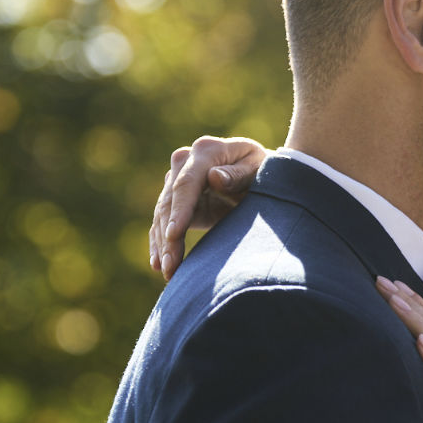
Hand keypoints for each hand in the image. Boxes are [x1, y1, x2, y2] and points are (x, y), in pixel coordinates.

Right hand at [149, 135, 266, 279]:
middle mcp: (185, 161)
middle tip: (170, 265)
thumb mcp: (260, 171)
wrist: (261, 176)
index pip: (186, 183)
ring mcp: (177, 179)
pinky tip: (158, 264)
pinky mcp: (176, 199)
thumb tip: (213, 178)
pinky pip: (162, 222)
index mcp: (206, 151)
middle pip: (170, 201)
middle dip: (168, 235)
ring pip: (162, 214)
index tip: (174, 235)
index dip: (179, 210)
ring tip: (167, 271)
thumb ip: (239, 175)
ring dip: (162, 244)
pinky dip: (160, 243)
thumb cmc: (265, 172)